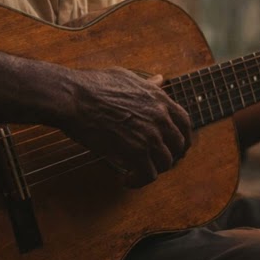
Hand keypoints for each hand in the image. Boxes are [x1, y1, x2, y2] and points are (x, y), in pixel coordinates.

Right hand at [64, 68, 191, 188]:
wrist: (74, 98)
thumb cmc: (93, 86)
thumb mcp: (127, 77)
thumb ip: (147, 84)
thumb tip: (159, 79)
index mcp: (160, 99)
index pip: (185, 123)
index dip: (182, 137)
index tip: (175, 146)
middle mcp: (160, 117)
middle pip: (178, 146)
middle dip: (170, 157)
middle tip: (155, 163)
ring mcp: (150, 135)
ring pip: (165, 163)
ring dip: (153, 171)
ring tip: (137, 173)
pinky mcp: (135, 151)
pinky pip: (148, 174)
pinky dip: (139, 181)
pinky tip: (126, 180)